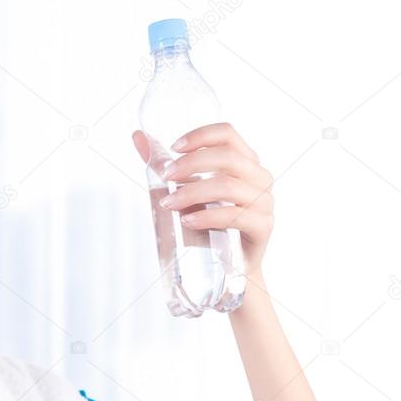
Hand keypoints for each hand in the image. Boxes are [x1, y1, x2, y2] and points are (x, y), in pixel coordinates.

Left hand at [131, 122, 273, 277]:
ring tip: (168, 204)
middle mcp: (259, 178)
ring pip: (229, 186)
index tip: (174, 147)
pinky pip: (236, 216)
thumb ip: (164, 164)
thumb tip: (137, 136)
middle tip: (165, 177)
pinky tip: (187, 221)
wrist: (228, 266)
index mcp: (244, 162)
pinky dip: (207, 216)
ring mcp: (264, 202)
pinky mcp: (262, 227)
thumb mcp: (185, 189)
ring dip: (193, 192)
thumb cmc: (208, 222)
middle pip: (228, 157)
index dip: (201, 135)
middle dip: (192, 164)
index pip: (228, 134)